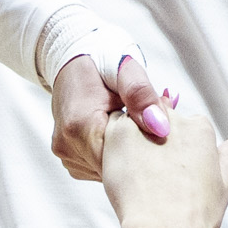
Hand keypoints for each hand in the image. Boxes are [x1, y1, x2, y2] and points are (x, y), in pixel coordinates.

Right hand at [51, 49, 171, 180]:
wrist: (72, 57)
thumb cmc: (101, 60)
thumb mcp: (125, 69)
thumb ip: (142, 95)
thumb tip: (160, 127)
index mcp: (80, 125)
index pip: (121, 160)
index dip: (146, 149)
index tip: (161, 131)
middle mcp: (67, 145)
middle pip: (115, 168)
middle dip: (139, 152)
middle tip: (154, 125)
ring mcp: (66, 154)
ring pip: (109, 170)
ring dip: (127, 154)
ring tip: (136, 126)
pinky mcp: (69, 157)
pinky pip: (100, 166)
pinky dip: (115, 154)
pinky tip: (123, 135)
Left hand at [94, 104, 227, 227]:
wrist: (162, 227)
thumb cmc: (193, 213)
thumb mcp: (223, 186)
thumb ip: (227, 159)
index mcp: (200, 130)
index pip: (189, 124)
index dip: (180, 147)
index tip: (175, 167)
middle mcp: (173, 121)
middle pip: (161, 116)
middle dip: (156, 136)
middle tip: (152, 170)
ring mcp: (144, 125)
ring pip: (134, 120)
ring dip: (133, 137)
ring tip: (135, 170)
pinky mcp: (117, 134)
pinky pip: (111, 128)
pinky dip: (114, 143)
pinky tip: (121, 168)